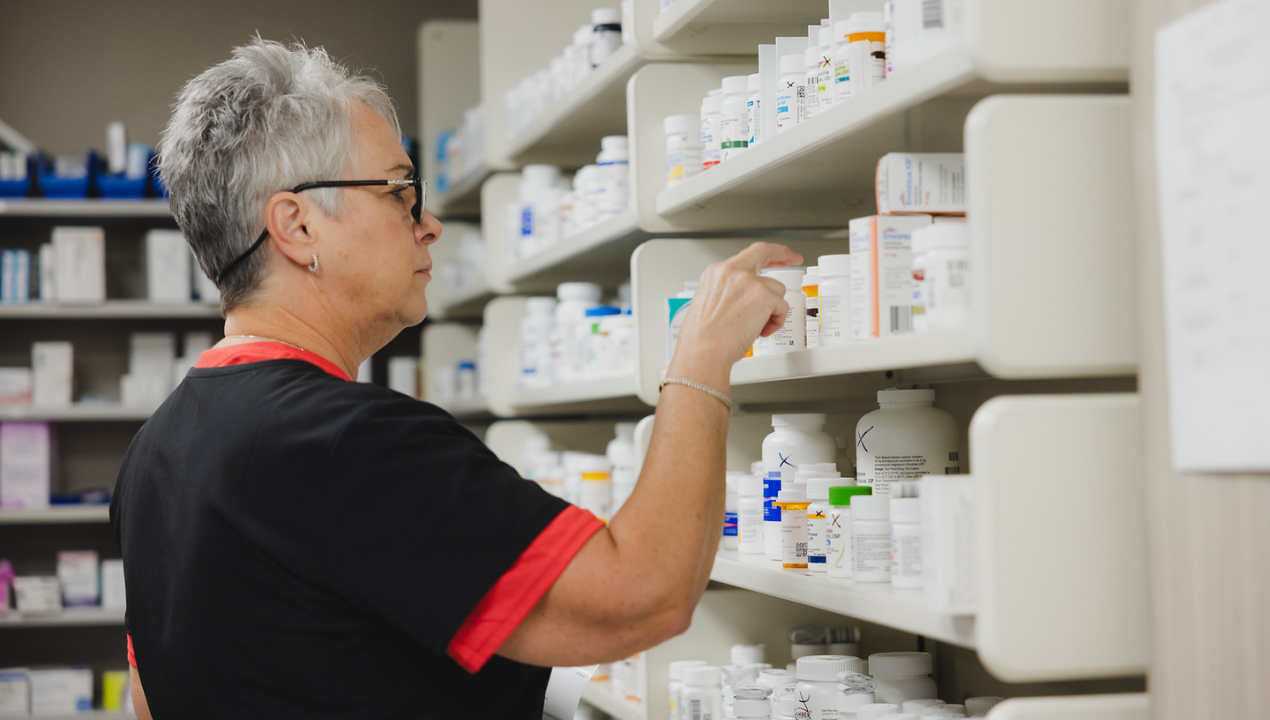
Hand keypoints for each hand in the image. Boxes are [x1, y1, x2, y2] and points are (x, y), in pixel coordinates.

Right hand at [671, 242, 803, 373]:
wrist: (703, 352)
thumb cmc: (703, 339)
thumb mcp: (709, 305)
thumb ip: (729, 294)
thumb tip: (746, 301)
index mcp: (716, 274)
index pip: (746, 255)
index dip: (764, 254)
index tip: (775, 256)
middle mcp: (732, 272)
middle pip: (764, 253)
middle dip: (783, 254)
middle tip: (794, 258)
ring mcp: (748, 281)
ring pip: (775, 289)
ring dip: (771, 309)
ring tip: (756, 326)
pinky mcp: (763, 296)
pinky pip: (782, 307)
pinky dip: (776, 321)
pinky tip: (760, 331)